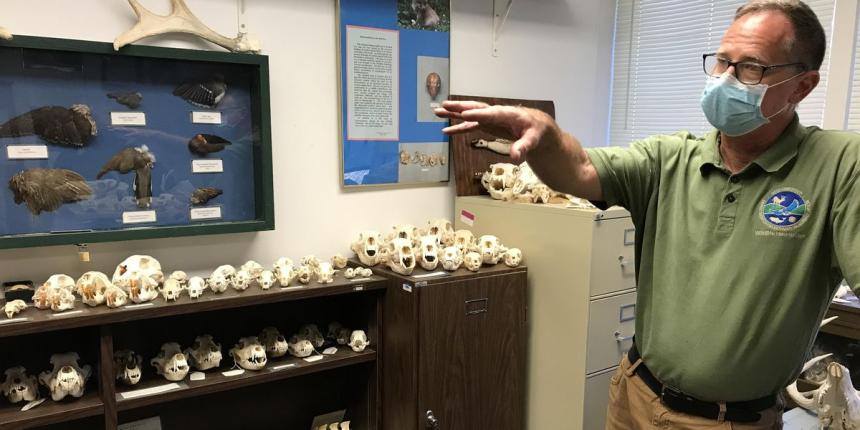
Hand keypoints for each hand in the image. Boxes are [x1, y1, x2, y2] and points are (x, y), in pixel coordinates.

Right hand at [434, 100, 557, 161]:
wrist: (538, 127)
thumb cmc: (537, 131)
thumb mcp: (534, 140)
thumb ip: (524, 147)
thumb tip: (515, 157)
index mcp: (509, 114)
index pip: (492, 113)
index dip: (478, 114)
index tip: (464, 114)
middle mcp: (497, 113)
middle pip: (476, 109)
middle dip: (460, 107)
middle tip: (444, 105)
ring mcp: (490, 119)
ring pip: (470, 115)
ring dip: (454, 114)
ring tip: (437, 112)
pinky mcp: (487, 125)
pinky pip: (471, 126)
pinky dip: (459, 128)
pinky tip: (446, 131)